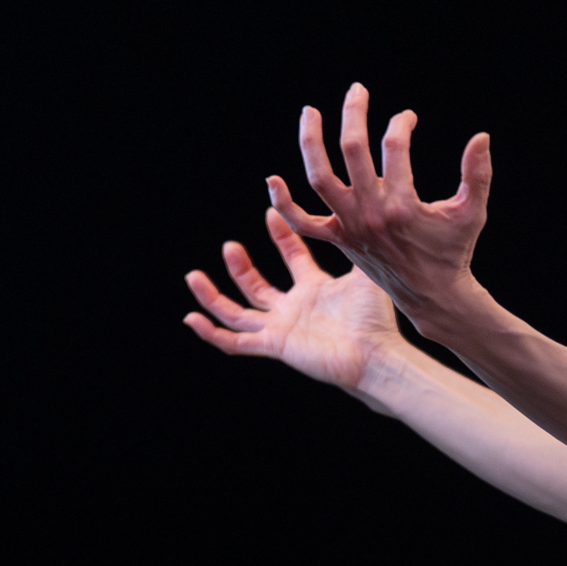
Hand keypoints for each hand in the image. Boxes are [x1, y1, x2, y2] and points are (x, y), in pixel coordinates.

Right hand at [183, 208, 400, 389]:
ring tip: (192, 276)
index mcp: (314, 289)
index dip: (280, 235)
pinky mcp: (274, 346)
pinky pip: (235, 342)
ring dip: (213, 296)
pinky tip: (191, 318)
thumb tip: (365, 214)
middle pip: (255, 286)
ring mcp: (281, 329)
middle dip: (239, 266)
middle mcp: (293, 309)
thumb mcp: (364, 274)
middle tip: (229, 245)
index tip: (270, 211)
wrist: (374, 354)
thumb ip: (359, 246)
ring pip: (236, 313)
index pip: (291, 257)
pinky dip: (211, 333)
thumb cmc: (375, 319)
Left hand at [265, 82, 491, 325]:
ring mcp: (349, 226)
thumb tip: (482, 135)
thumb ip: (478, 174)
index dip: (401, 124)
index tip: (408, 117)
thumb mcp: (472, 212)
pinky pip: (302, 222)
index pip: (394, 147)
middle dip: (354, 114)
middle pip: (352, 151)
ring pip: (319, 178)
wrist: (432, 295)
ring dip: (310, 142)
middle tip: (357, 90)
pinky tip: (272, 180)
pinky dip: (283, 204)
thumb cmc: (453, 251)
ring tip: (309, 112)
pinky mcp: (338, 240)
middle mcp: (370, 213)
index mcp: (402, 205)